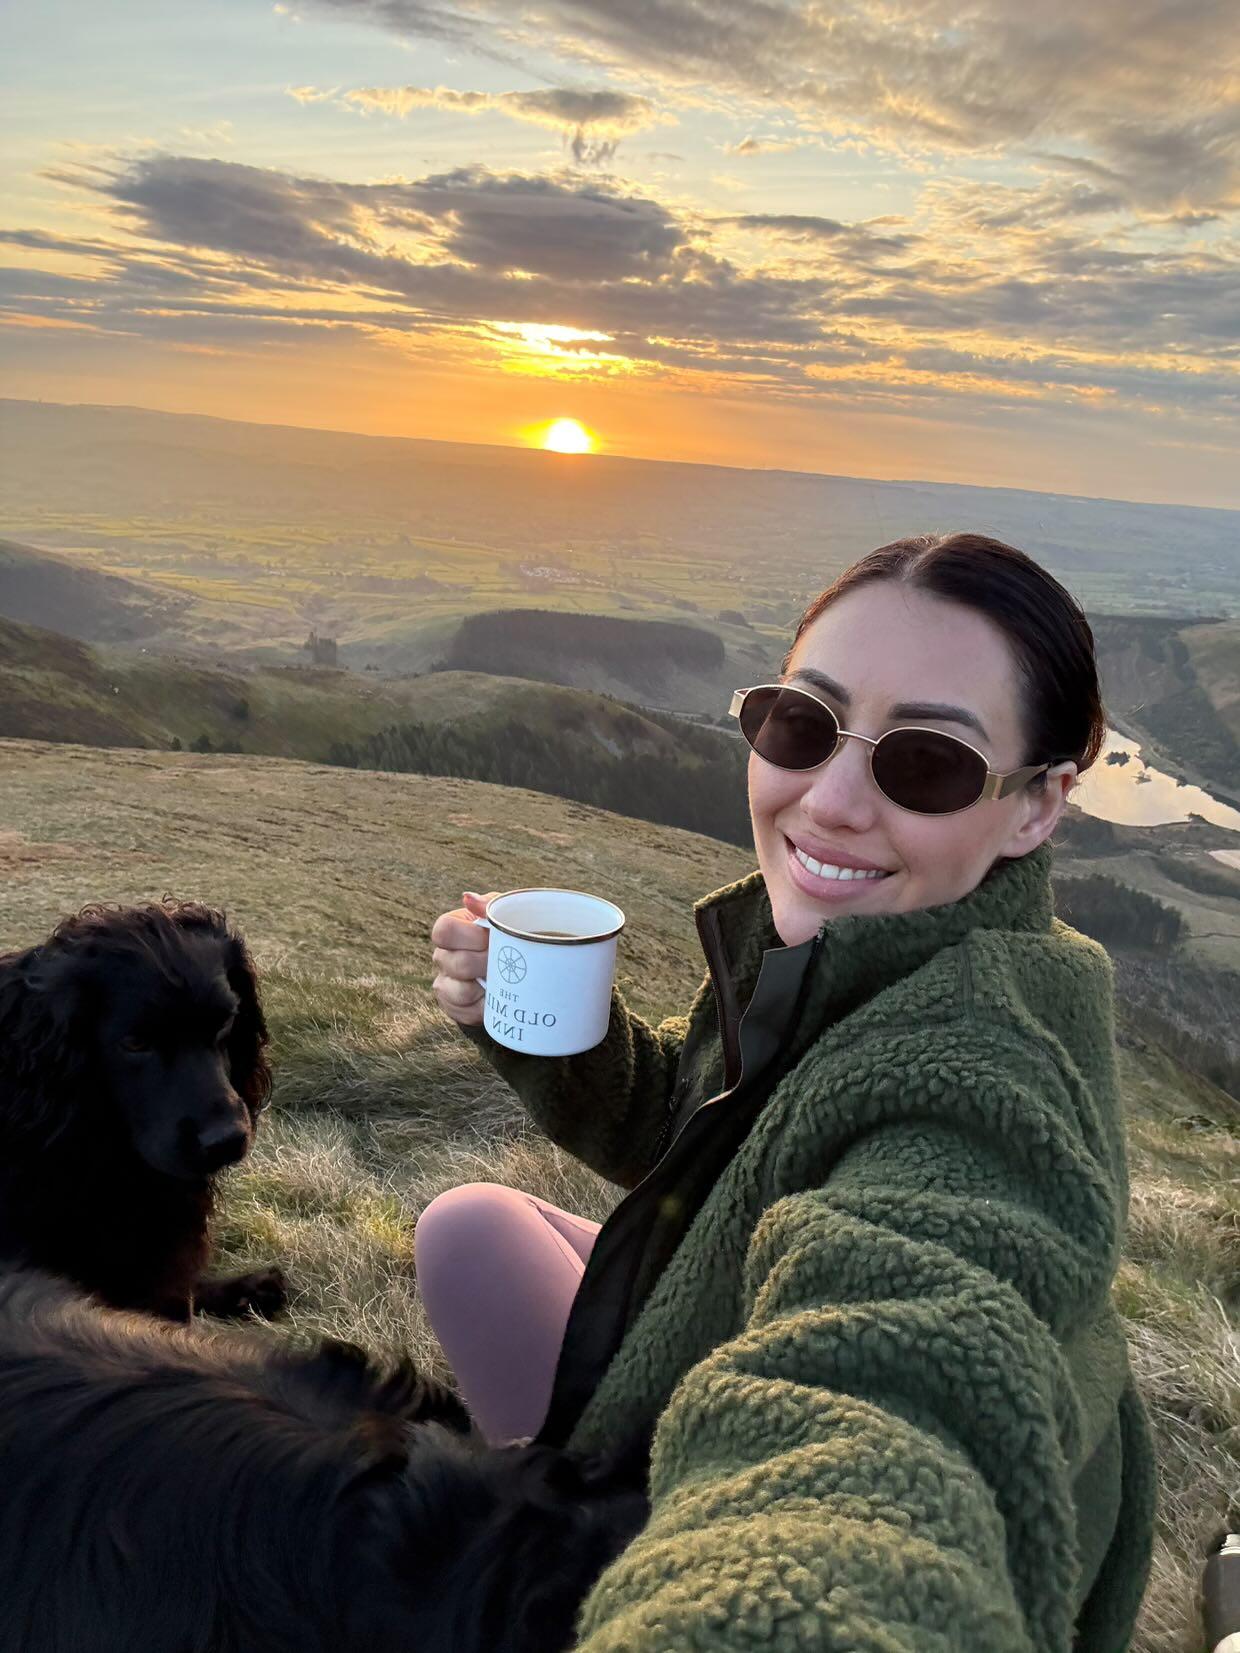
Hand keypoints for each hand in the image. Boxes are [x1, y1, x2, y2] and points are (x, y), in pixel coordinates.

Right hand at [429, 891, 497, 1026]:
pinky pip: (467, 1013)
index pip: (443, 930)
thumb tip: (468, 898)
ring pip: (459, 991)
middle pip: (456, 963)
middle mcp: (443, 957)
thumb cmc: (506, 935)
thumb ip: (488, 904)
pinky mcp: (455, 1008)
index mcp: (450, 930)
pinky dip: (487, 1006)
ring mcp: (446, 984)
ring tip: (504, 980)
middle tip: (506, 961)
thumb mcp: (502, 914)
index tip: (490, 938)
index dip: (468, 936)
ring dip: (487, 986)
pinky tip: (498, 998)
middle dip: (486, 963)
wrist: (519, 967)